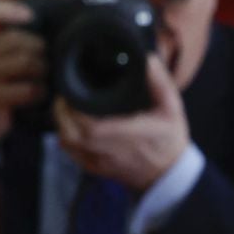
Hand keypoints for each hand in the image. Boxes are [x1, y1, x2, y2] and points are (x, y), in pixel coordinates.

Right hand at [0, 0, 45, 156]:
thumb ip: (1, 33)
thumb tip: (35, 20)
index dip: (7, 9)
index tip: (30, 17)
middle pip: (17, 39)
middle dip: (39, 49)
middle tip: (44, 59)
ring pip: (25, 62)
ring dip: (41, 69)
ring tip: (42, 75)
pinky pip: (26, 88)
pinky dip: (39, 91)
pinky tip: (38, 93)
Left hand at [53, 53, 188, 193]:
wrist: (168, 174)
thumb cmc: (169, 138)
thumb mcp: (172, 107)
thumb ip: (160, 82)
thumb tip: (147, 59)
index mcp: (130, 135)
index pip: (92, 127)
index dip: (75, 110)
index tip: (73, 91)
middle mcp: (112, 152)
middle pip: (73, 135)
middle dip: (62, 113)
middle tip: (64, 95)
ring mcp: (102, 162)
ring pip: (68, 144)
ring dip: (61, 124)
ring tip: (65, 106)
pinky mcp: (96, 168)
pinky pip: (71, 153)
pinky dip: (64, 136)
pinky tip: (69, 123)